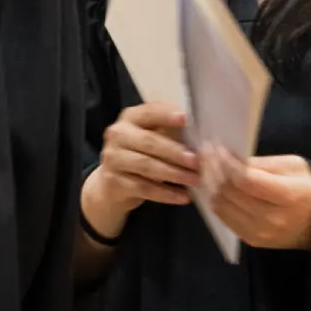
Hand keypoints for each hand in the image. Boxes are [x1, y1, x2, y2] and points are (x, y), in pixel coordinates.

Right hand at [87, 102, 198, 235]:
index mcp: (129, 118)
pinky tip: (184, 196)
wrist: (112, 183)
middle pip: (148, 141)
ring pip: (146, 165)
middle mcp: (117, 134)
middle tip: (196, 161)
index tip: (186, 119)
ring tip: (194, 180)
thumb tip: (198, 134)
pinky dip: (166, 193)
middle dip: (174, 152)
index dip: (166, 115)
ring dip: (174, 173)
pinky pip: (144, 188)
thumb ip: (168, 132)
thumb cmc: (140, 154)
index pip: (148, 113)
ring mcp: (113, 158)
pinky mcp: (114, 180)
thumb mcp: (150, 138)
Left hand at [203, 148, 310, 250]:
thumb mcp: (292, 166)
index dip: (225, 161)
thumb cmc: (305, 189)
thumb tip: (231, 157)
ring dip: (210, 183)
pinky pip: (223, 217)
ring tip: (207, 167)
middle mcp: (273, 218)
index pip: (246, 179)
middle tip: (205, 153)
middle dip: (212, 168)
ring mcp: (261, 233)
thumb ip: (262, 162)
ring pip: (221, 204)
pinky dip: (215, 199)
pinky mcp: (252, 240)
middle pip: (229, 191)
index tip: (215, 147)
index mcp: (288, 196)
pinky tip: (215, 185)